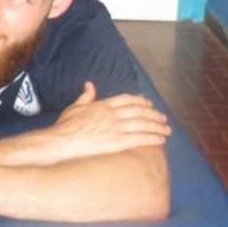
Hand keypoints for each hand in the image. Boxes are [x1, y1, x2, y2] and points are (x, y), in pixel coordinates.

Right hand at [48, 81, 171, 159]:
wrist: (60, 142)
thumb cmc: (65, 126)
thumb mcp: (75, 106)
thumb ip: (86, 96)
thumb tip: (90, 84)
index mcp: (103, 105)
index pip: (127, 99)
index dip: (141, 101)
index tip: (149, 103)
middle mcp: (112, 114)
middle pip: (139, 110)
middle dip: (154, 114)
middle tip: (163, 118)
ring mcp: (115, 128)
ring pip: (143, 124)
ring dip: (157, 126)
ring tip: (166, 129)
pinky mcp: (116, 142)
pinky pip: (140, 138)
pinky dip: (153, 138)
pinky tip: (161, 139)